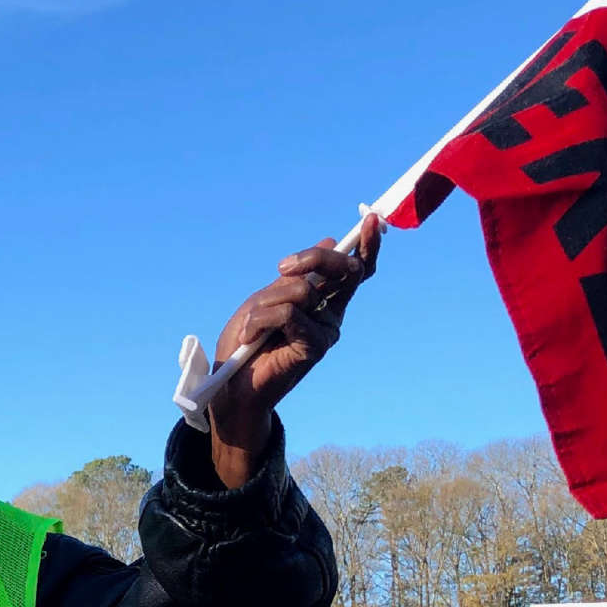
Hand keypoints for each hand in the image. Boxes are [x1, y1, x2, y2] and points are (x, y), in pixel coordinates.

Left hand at [205, 213, 381, 487]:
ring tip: (250, 326)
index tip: (372, 218)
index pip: (354, 269)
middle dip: (315, 258)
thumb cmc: (247, 342)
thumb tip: (332, 239)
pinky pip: (289, 314)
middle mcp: (333, 313)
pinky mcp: (316, 347)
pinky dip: (262, 320)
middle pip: (344, 270)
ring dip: (266, 303)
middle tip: (283, 267)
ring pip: (303, 291)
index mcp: (324, 299)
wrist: (234, 387)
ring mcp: (327, 331)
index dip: (367, 244)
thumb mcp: (265, 299)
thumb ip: (294, 277)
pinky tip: (251, 337)